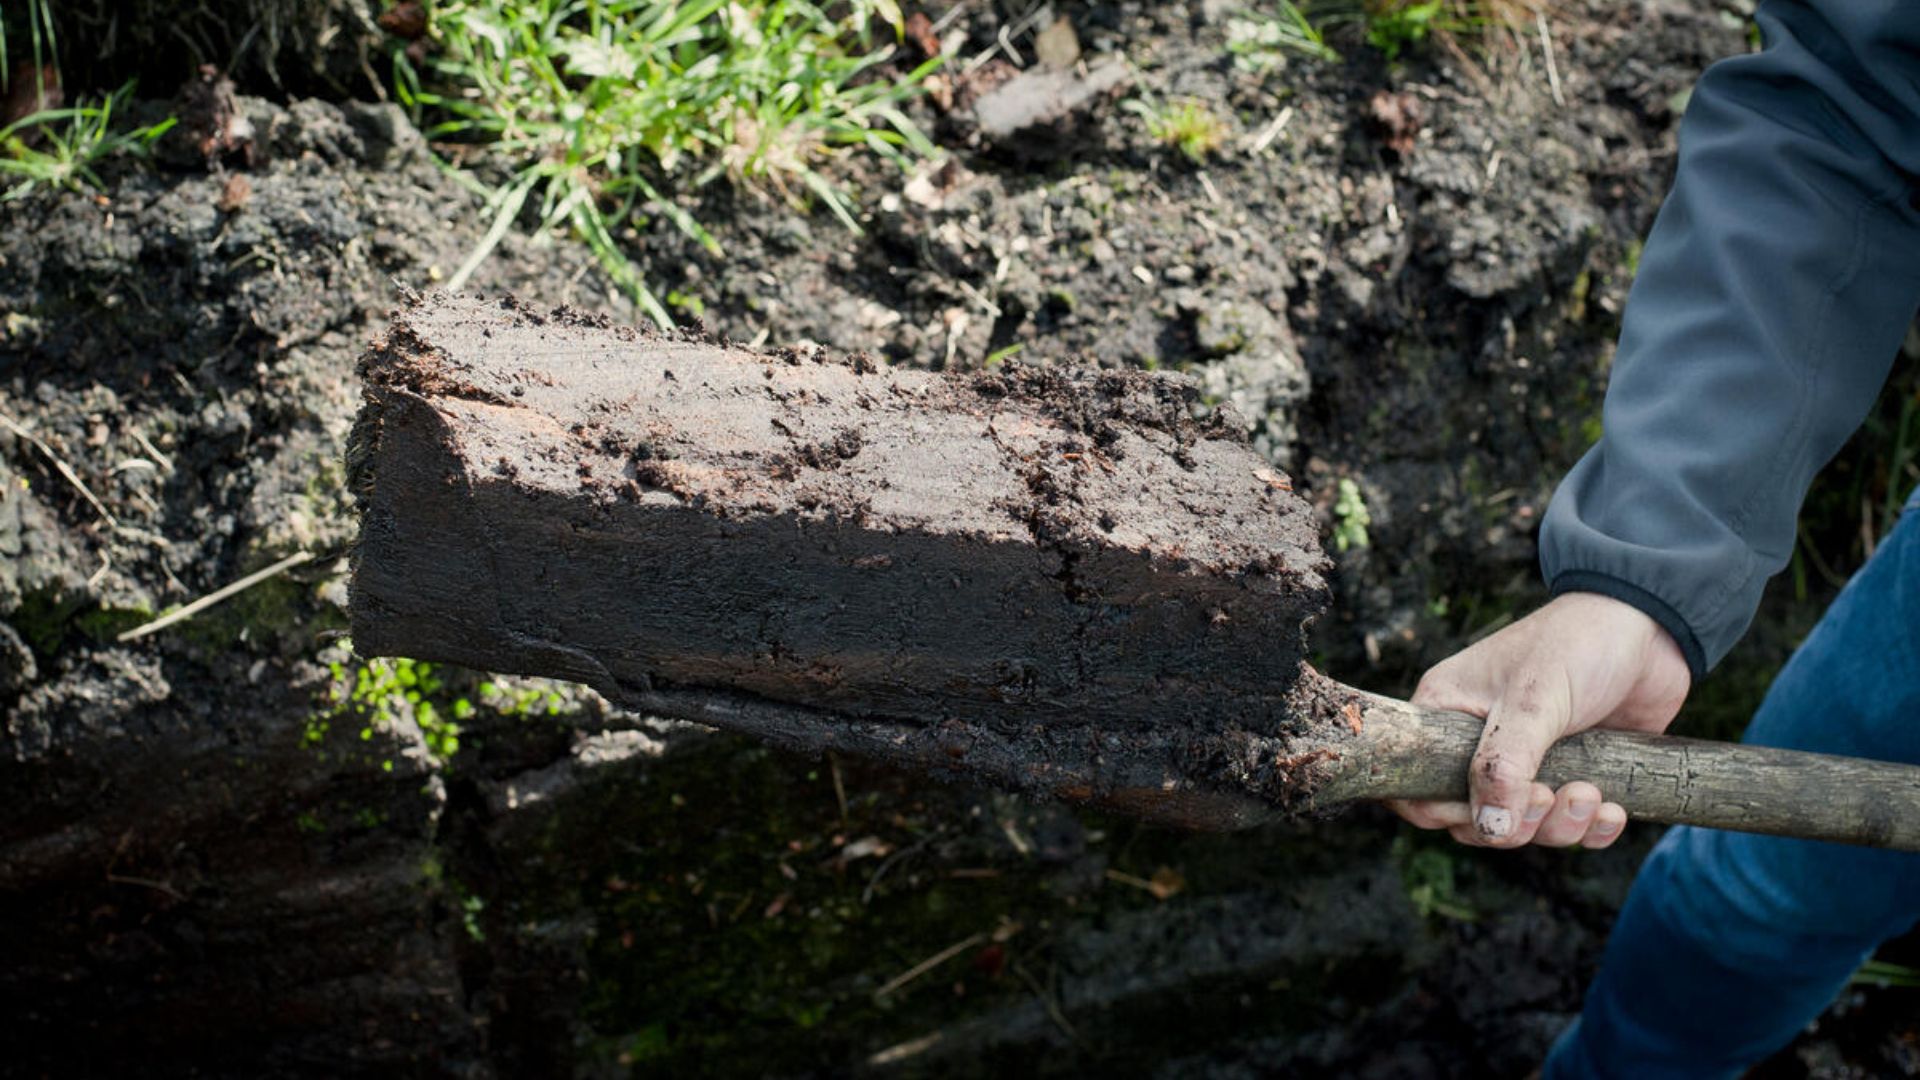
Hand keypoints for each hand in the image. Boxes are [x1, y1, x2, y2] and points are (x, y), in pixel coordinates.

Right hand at [1388, 592, 1690, 847]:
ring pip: (1525, 825)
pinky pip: (1569, 824)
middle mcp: (1480, 743)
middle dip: (1517, 823)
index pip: (1416, 785)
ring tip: (1591, 794)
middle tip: (1548, 796)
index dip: (1445, 813)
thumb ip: (1504, 765)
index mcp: (1447, 715)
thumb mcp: (1533, 701)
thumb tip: (1489, 829)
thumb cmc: (1577, 644)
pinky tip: (1613, 810)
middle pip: (1475, 818)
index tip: (1489, 813)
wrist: (1651, 624)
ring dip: (1558, 825)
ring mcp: (1529, 761)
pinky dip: (1590, 829)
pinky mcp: (1575, 772)